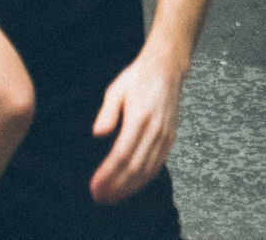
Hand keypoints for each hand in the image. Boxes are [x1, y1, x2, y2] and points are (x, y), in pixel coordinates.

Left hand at [89, 49, 185, 204]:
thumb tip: (97, 133)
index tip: (95, 186)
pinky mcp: (170, 138)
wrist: (166, 68)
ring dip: (130, 187)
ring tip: (112, 197)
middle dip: (117, 186)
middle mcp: (155, 131)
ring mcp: (165, 136)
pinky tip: (132, 186)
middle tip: (100, 198)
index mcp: (140, 118)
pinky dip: (144, 179)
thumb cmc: (138, 77)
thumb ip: (107, 112)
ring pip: (148, 170)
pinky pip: (158, 165)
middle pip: (135, 168)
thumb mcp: (116, 89)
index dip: (109, 174)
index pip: (122, 155)